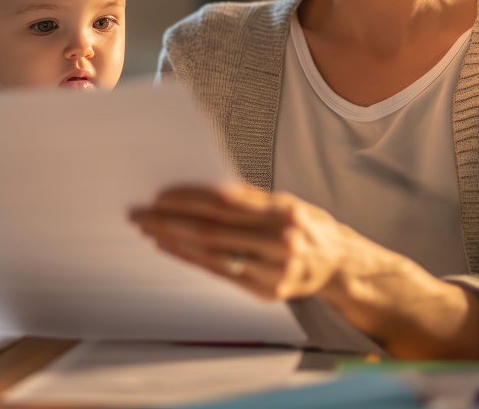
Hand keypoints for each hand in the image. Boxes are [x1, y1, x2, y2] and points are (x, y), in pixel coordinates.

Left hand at [130, 184, 351, 302]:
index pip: (225, 202)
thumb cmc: (305, 224)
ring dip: (174, 242)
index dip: (188, 199)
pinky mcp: (267, 291)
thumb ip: (245, 198)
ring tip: (150, 230)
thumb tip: (196, 188)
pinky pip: (220, 273)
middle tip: (140, 214)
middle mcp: (280, 241)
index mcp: (284, 210)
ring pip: (211, 255)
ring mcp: (274, 270)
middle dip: (170, 221)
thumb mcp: (283, 201)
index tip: (159, 196)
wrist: (338, 263)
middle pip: (212, 231)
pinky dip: (192, 259)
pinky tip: (172, 248)